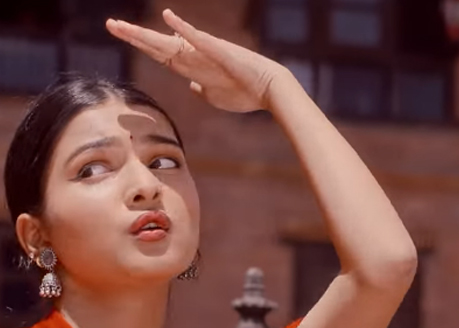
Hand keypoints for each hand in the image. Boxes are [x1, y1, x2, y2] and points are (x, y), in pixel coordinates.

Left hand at [106, 9, 290, 111]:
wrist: (267, 89)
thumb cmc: (244, 93)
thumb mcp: (216, 96)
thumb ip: (202, 89)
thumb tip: (191, 86)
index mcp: (191, 66)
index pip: (159, 54)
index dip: (140, 44)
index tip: (121, 34)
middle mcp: (193, 56)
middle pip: (156, 45)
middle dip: (132, 35)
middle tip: (109, 24)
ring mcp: (203, 52)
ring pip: (167, 43)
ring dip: (143, 35)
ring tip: (121, 26)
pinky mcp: (218, 51)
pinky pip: (197, 39)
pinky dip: (182, 28)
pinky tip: (170, 17)